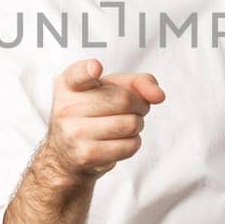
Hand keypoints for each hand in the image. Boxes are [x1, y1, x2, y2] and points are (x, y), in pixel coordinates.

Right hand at [42, 57, 165, 181]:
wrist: (67, 153)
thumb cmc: (94, 111)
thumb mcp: (111, 88)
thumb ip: (138, 82)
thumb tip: (158, 95)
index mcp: (68, 85)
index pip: (78, 74)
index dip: (88, 70)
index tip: (96, 68)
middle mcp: (66, 107)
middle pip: (124, 100)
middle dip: (139, 104)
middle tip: (134, 108)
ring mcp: (74, 133)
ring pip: (130, 124)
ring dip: (137, 124)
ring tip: (124, 124)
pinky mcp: (86, 155)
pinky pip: (130, 146)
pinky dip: (133, 142)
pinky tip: (119, 140)